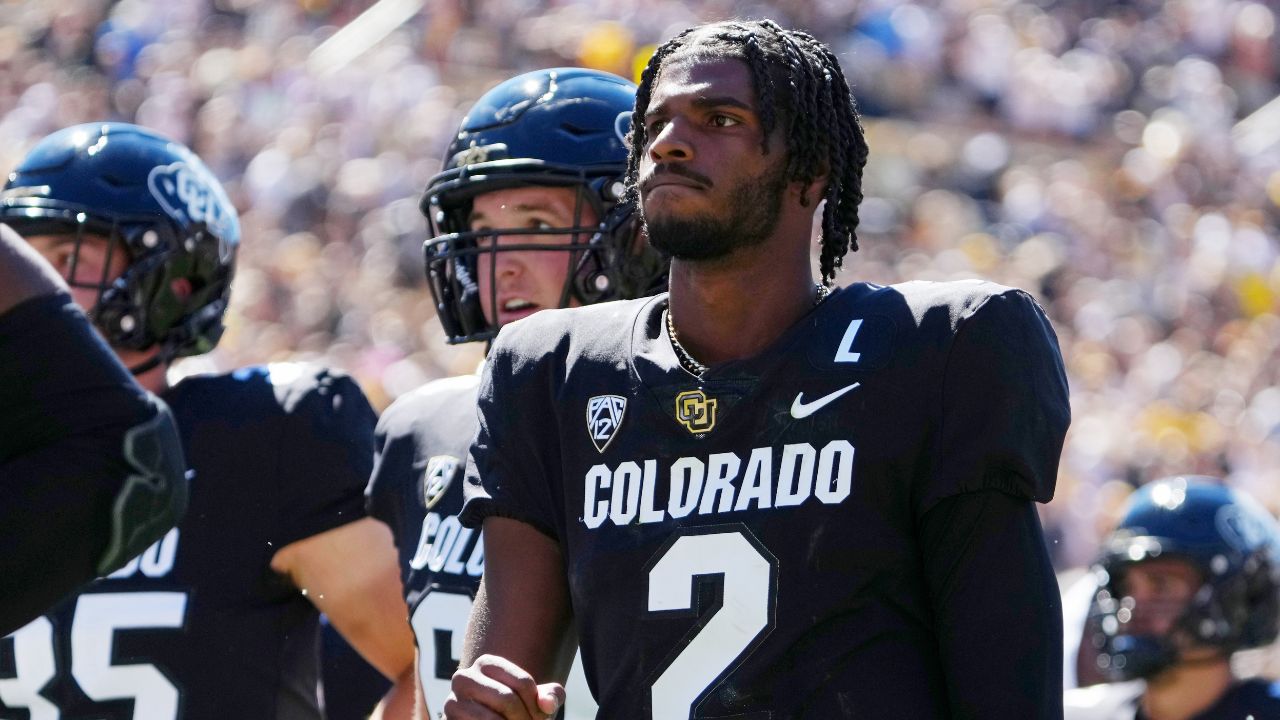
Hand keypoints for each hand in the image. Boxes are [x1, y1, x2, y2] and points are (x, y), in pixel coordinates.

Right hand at [442, 654, 564, 719]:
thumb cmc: (515, 711)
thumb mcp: (536, 701)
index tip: (539, 717)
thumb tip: (547, 704)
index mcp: (487, 664)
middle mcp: (463, 678)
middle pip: (507, 700)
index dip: (537, 706)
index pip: (524, 684)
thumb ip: (551, 696)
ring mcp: (451, 702)